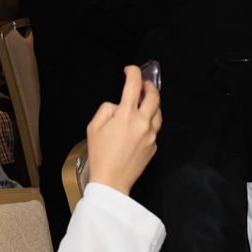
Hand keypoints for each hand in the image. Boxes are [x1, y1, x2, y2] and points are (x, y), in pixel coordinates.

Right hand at [84, 66, 160, 194]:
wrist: (111, 181)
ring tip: (145, 104)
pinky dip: (149, 124)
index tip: (130, 70)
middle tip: (144, 85)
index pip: (133, 85)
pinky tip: (140, 128)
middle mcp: (142, 123)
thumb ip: (105, 110)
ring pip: (158, 113)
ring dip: (153, 104)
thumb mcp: (93, 128)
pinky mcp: (154, 146)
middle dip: (150, 86)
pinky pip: (154, 130)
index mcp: (126, 115)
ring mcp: (151, 135)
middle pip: (154, 96)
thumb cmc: (100, 156)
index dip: (133, 73)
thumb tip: (116, 106)